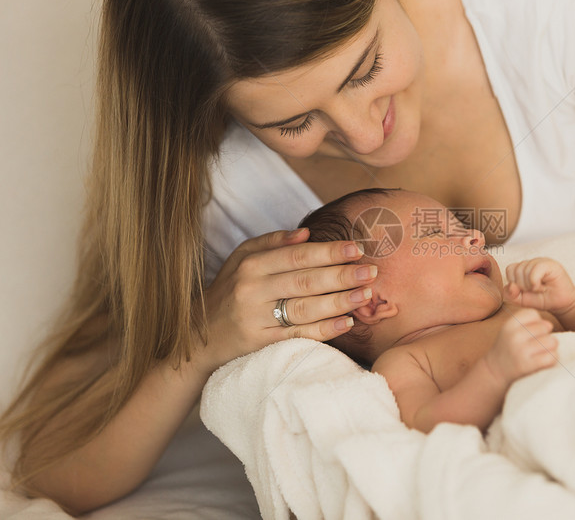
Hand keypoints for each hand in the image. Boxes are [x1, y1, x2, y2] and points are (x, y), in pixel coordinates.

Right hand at [194, 228, 375, 374]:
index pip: (297, 256)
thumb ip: (273, 243)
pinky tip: (348, 323)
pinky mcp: (259, 344)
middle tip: (371, 271)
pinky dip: (324, 330)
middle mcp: (252, 290)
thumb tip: (306, 233)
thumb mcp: (242, 258)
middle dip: (341, 275)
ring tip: (366, 294)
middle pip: (304, 281)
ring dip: (339, 302)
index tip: (357, 248)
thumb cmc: (230, 290)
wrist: (200, 334)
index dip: (328, 252)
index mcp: (251, 265)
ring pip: (304, 309)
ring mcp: (256, 319)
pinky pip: (297, 336)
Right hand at [485, 308, 557, 385]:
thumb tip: (549, 324)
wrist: (494, 370)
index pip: (533, 314)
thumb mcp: (510, 329)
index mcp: (509, 324)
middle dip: (546, 335)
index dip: (537, 322)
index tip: (532, 332)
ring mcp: (521, 351)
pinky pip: (551, 357)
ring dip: (551, 347)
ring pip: (552, 341)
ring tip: (543, 352)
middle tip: (538, 344)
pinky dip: (552, 359)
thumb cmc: (507, 348)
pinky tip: (544, 361)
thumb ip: (528, 323)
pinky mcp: (527, 365)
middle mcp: (514, 335)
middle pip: (545, 327)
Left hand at [503, 258, 574, 315]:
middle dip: (523, 286)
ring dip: (530, 285)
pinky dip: (535, 282)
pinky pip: (535, 270)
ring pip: (524, 270)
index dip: (514, 282)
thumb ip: (511, 294)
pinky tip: (542, 287)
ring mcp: (541, 261)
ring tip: (540, 289)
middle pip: (516, 270)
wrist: (561, 304)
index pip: (510, 269)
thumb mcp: (522, 300)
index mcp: (524, 267)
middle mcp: (532, 262)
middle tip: (534, 290)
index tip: (525, 290)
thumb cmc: (542, 299)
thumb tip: (511, 285)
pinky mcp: (550, 264)